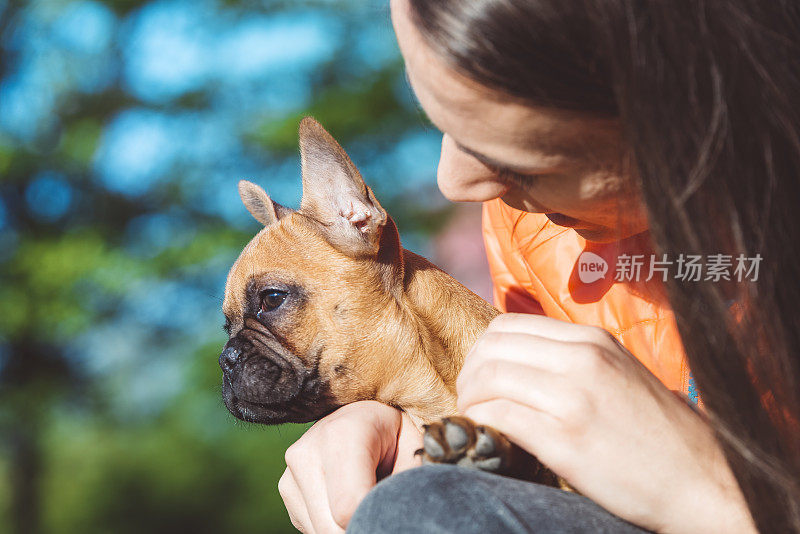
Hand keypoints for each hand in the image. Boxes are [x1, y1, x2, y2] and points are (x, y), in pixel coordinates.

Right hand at [278, 401, 421, 532]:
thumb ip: (406, 485)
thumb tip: (398, 519)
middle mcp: (306, 452)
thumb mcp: (414, 449)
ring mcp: (291, 472)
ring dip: (348, 525)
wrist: (364, 411)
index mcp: (341, 435)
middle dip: (362, 524)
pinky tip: (350, 500)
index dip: (374, 520)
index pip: (348, 507)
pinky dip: (335, 524)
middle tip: (382, 509)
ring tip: (366, 496)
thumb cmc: (397, 431)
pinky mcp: (287, 489)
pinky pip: (313, 527)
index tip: (391, 512)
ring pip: (321, 530)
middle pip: (331, 526)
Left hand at [456, 313, 755, 533]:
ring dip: (470, 398)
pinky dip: (481, 421)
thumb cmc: (656, 431)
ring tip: (474, 417)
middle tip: (469, 398)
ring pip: (488, 378)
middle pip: (491, 347)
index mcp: (591, 340)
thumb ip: (571, 359)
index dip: (482, 350)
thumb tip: (515, 359)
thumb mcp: (617, 372)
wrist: (703, 479)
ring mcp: (572, 397)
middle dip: (469, 373)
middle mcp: (581, 359)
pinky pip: (499, 415)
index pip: (507, 325)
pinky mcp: (565, 439)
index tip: (479, 375)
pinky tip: (486, 434)